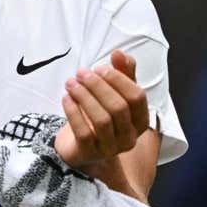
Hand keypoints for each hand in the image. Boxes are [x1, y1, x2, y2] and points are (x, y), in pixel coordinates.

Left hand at [53, 50, 148, 167]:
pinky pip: (83, 133)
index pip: (137, 97)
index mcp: (141, 121)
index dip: (118, 79)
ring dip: (84, 96)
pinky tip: (66, 97)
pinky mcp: (90, 154)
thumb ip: (122, 73)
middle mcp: (130, 137)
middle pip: (119, 107)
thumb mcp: (115, 93)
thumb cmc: (102, 113)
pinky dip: (73, 112)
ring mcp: (111, 149)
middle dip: (98, 86)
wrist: (81, 144)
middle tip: (81, 72)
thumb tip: (119, 53)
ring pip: (102, 120)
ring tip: (70, 82)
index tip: (99, 67)